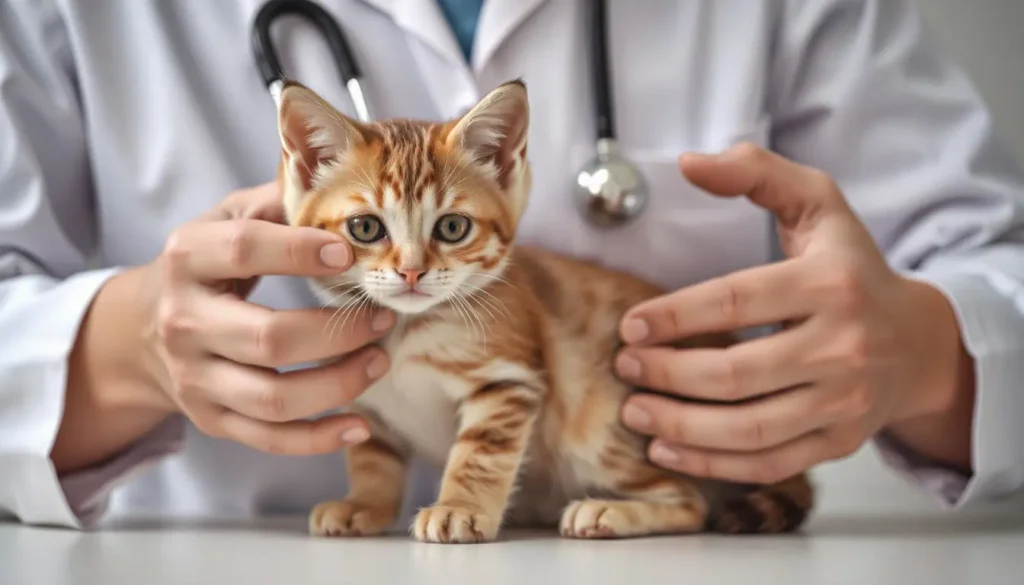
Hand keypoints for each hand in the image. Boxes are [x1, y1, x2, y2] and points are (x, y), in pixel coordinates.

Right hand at [138, 181, 394, 454]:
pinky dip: (319, 438)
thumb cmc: (209, 265)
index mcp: (187, 258)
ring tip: (380, 359)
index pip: (242, 250)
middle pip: (268, 338)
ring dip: (340, 384)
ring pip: (274, 398)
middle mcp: (184, 322)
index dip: (299, 251)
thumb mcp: (227, 218)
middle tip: (383, 316)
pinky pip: (269, 439)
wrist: (143, 331)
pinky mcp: (212, 419)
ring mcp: (196, 378)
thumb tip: (336, 172)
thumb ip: (277, 199)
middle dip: (338, 332)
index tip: (350, 253)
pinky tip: (359, 424)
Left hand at [614, 144, 971, 483]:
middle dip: (667, 374)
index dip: (675, 316)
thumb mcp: (819, 203)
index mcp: (831, 283)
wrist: (919, 343)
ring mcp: (843, 401)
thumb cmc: (852, 268)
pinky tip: (667, 448)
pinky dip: (711, 464)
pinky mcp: (838, 441)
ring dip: (680, 426)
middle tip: (625, 367)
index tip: (630, 325)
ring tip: (634, 411)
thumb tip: (688, 163)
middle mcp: (843, 346)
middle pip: (736, 374)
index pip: (737, 300)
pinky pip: (768, 464)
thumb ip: (757, 172)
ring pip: (749, 428)